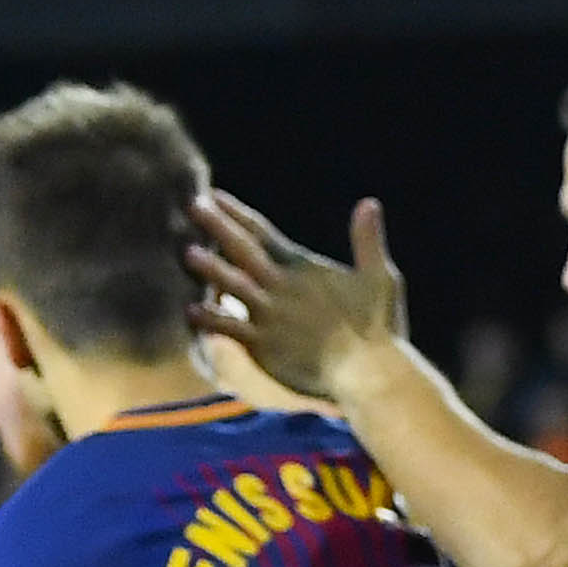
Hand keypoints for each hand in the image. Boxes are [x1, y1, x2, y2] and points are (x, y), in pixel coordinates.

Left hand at [185, 191, 407, 404]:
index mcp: (302, 267)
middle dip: (215, 225)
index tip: (213, 195)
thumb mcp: (380, 277)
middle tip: (192, 205)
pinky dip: (210, 318)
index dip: (236, 212)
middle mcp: (280, 286)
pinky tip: (190, 310)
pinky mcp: (262, 345)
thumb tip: (370, 202)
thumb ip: (368, 240)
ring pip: (229, 285)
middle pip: (240, 249)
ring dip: (208, 268)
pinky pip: (229, 328)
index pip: (262, 232)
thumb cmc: (378, 327)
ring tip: (186, 253)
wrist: (367, 371)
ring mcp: (268, 316)